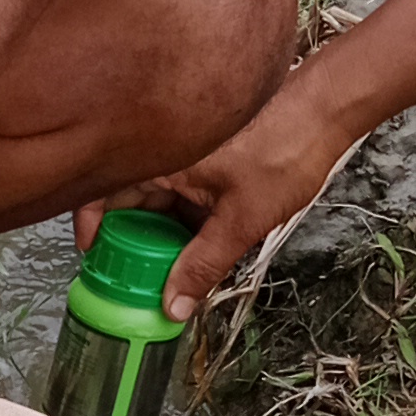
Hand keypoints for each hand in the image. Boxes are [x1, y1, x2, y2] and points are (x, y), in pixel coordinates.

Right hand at [74, 72, 355, 317]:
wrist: (326, 111)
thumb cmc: (286, 148)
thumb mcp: (242, 220)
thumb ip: (203, 265)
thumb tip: (173, 304)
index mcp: (161, 156)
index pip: (100, 189)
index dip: (89, 224)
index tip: (94, 256)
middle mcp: (166, 149)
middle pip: (125, 197)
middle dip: (127, 239)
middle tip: (131, 276)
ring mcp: (185, 153)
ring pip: (155, 198)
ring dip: (156, 232)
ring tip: (163, 268)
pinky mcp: (206, 158)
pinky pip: (178, 192)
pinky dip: (179, 219)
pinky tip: (192, 246)